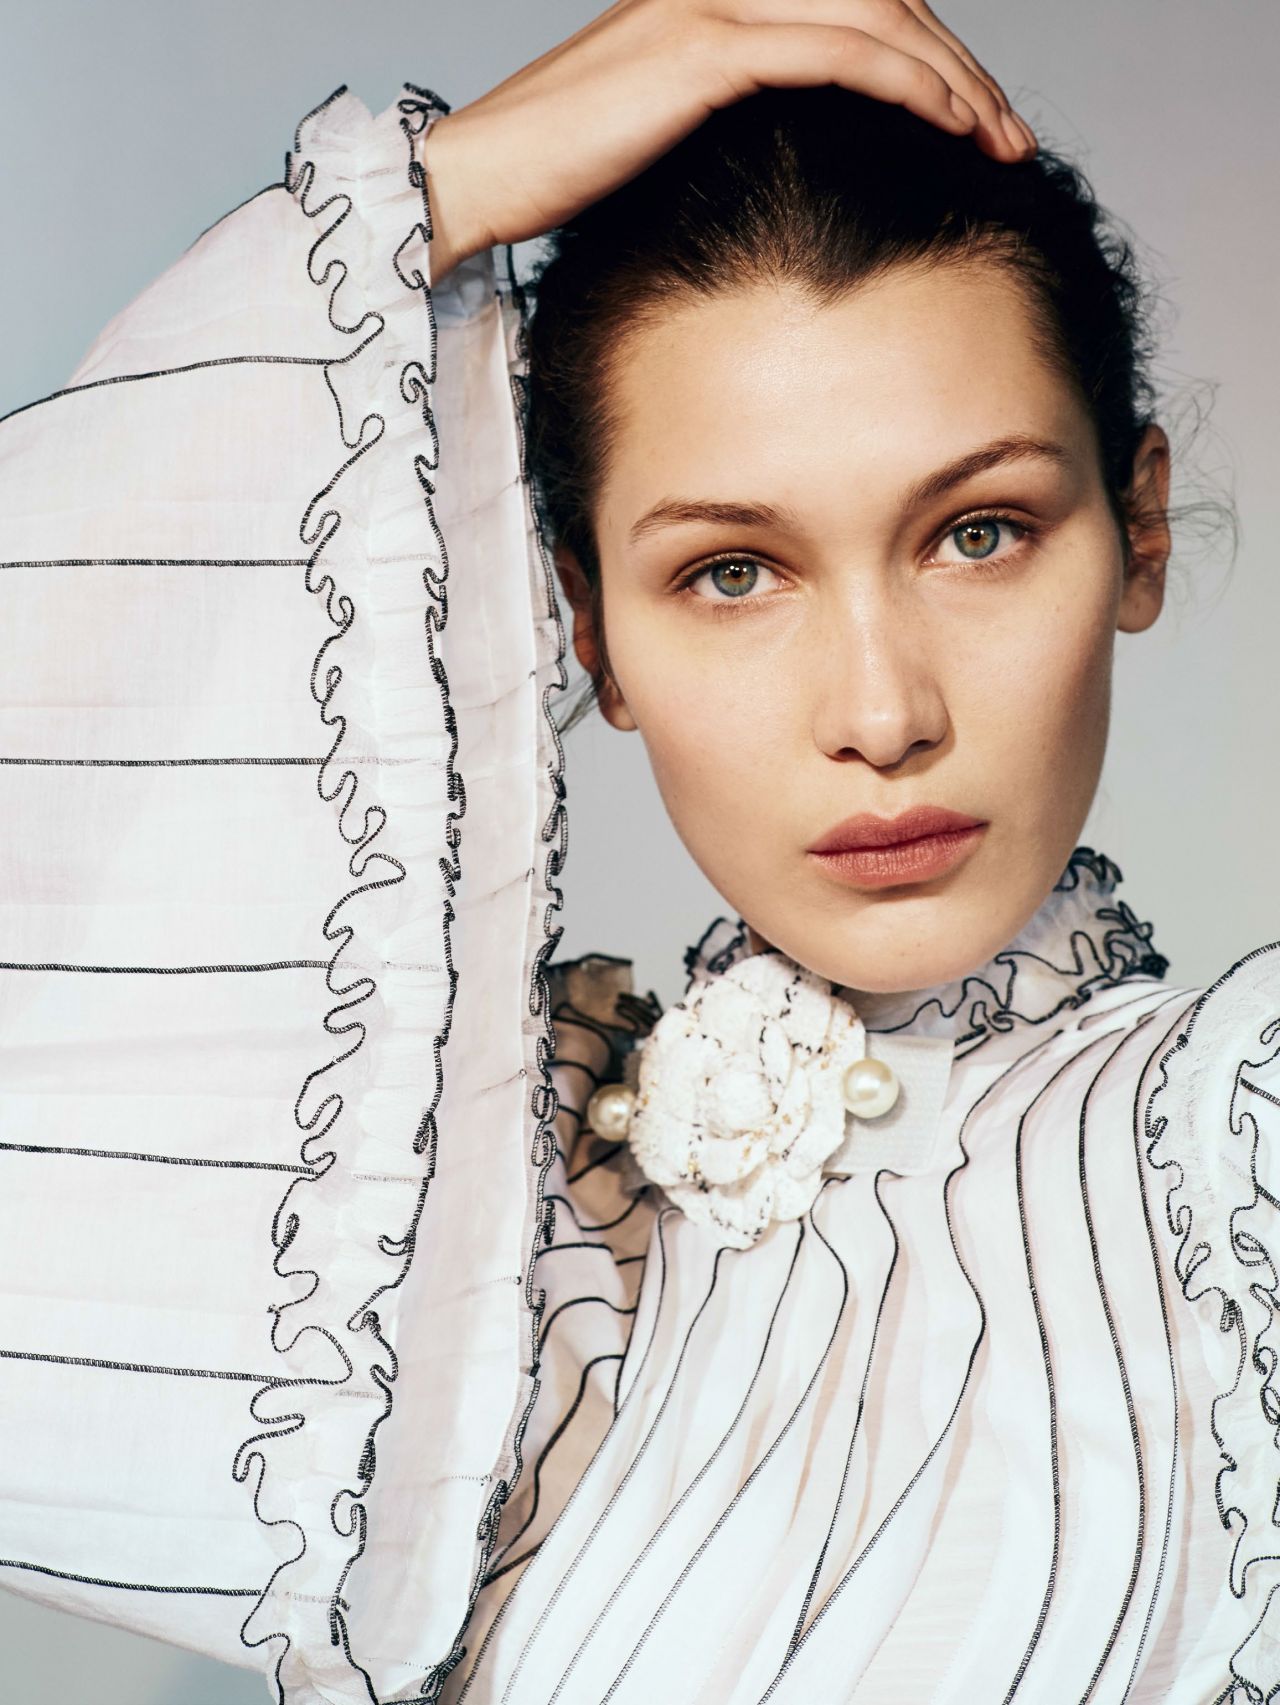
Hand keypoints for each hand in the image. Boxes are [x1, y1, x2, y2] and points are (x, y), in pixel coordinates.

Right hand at [423, 0, 1035, 281]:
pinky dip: (902, 80)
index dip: (928, 54)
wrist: (479, 178)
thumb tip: (789, 165)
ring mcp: (710, 7)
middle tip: (1011, 136)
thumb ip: (727, 124)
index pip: (854, 4)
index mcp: (715, 0)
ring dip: (951, 77)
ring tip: (999, 139)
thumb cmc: (559, 176)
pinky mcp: (703, 53)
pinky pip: (833, 50)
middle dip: (960, 67)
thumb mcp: (660, 137)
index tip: (974, 121)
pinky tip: (947, 122)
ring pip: (872, 15)